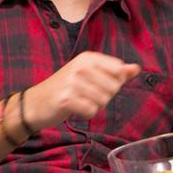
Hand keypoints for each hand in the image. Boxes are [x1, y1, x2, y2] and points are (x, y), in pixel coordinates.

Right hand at [24, 51, 140, 134]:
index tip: (99, 83)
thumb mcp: (91, 74)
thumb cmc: (66, 88)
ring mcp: (72, 82)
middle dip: (105, 96)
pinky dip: (86, 114)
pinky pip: (92, 111)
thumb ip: (115, 71)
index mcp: (88, 58)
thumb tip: (136, 68)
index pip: (119, 69)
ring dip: (95, 106)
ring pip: (104, 100)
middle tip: (86, 95)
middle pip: (113, 87)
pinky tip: (75, 109)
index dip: (115, 81)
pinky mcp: (66, 99)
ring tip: (80, 101)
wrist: (35, 103)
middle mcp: (80, 67)